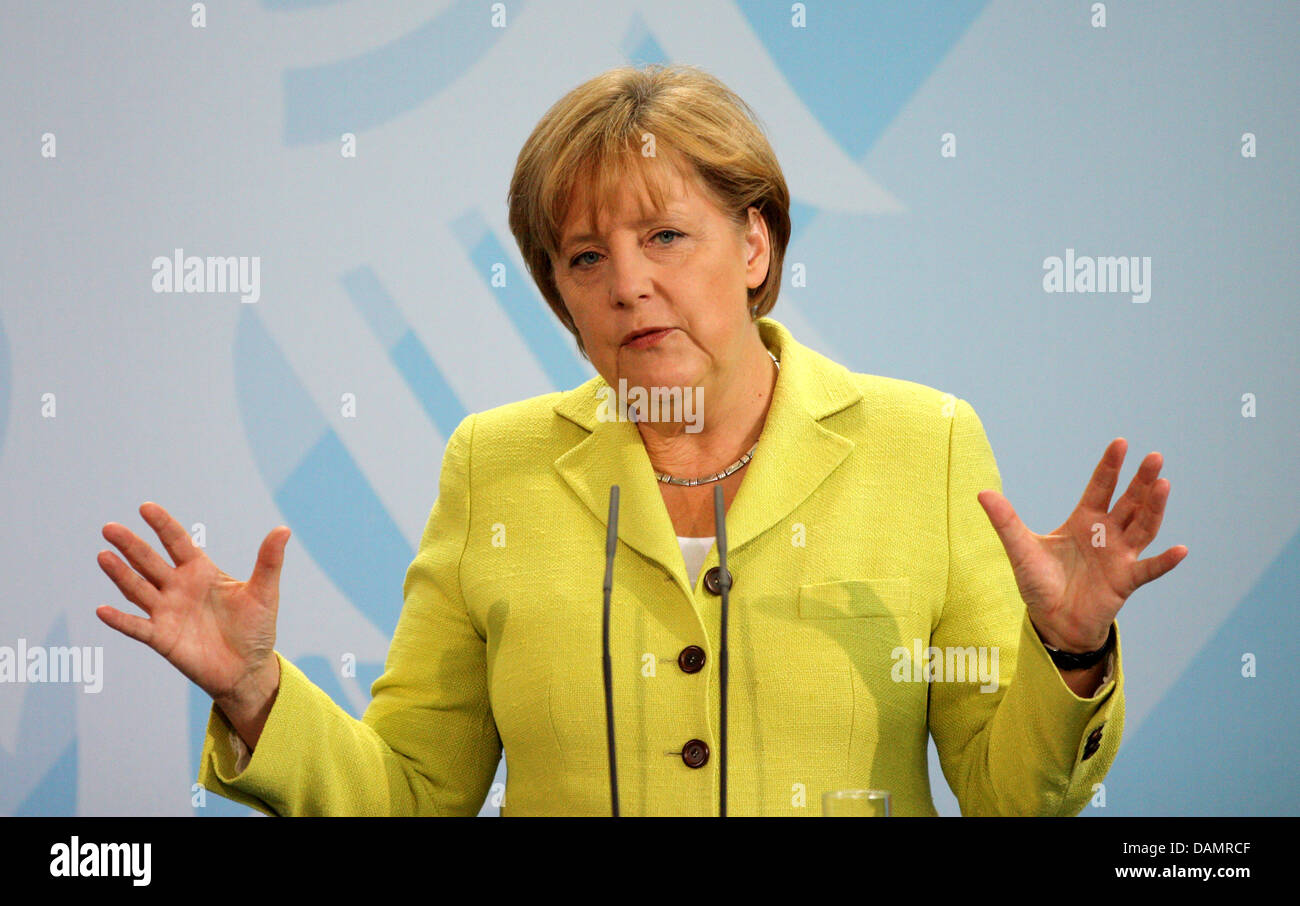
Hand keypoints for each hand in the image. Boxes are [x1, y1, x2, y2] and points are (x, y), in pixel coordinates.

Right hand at [95, 502, 288, 717]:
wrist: (248, 668)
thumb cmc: (255, 628)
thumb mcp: (265, 592)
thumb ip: (269, 561)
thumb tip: (283, 529)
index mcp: (201, 571)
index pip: (177, 542)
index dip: (163, 525)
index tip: (146, 507)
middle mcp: (178, 587)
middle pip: (150, 561)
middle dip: (131, 545)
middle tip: (110, 527)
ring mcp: (167, 612)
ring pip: (138, 589)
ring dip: (120, 574)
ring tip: (103, 555)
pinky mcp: (162, 638)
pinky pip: (137, 627)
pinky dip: (120, 620)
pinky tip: (103, 610)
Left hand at [976, 438, 1187, 652]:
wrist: (1052, 620)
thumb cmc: (1040, 583)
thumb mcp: (1020, 549)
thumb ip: (1006, 521)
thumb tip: (982, 493)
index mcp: (1083, 521)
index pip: (1100, 487)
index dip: (1110, 466)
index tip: (1121, 442)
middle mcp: (1106, 535)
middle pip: (1129, 502)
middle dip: (1141, 481)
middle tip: (1155, 457)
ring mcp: (1119, 557)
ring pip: (1143, 527)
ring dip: (1154, 508)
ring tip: (1164, 485)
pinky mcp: (1125, 581)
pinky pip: (1148, 569)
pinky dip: (1164, 561)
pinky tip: (1181, 550)